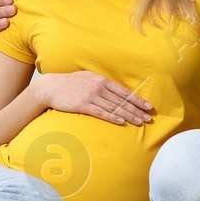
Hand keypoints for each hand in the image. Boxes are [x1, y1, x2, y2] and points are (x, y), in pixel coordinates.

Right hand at [36, 71, 153, 125]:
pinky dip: (113, 117)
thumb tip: (115, 91)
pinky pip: (101, 112)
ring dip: (129, 115)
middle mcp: (99, 87)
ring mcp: (91, 96)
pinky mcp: (83, 105)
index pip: (124, 92)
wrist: (50, 87)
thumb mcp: (87, 78)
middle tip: (149, 118)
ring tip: (140, 122)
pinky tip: (122, 122)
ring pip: (115, 107)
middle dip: (137, 110)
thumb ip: (101, 83)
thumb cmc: (70, 84)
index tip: (148, 106)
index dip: (138, 100)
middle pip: (122, 101)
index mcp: (102, 80)